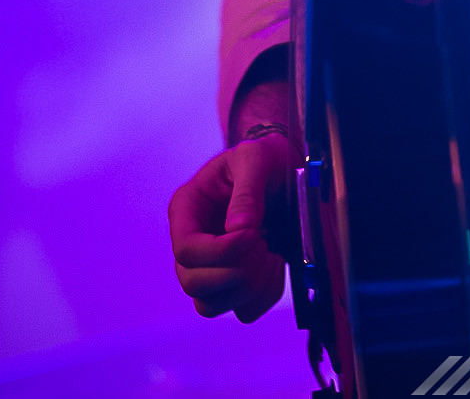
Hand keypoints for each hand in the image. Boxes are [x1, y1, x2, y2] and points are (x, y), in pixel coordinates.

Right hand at [169, 134, 288, 322]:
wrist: (284, 171)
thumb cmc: (264, 159)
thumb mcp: (255, 159)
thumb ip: (247, 191)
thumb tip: (238, 229)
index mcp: (186, 209)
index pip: (186, 250)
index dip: (220, 251)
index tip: (254, 234)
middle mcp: (192, 242)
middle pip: (193, 283)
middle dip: (237, 270)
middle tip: (264, 242)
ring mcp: (210, 267)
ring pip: (212, 305)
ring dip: (250, 286)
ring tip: (270, 252)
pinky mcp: (234, 283)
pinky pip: (242, 311)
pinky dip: (265, 295)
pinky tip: (276, 264)